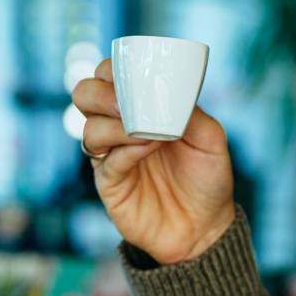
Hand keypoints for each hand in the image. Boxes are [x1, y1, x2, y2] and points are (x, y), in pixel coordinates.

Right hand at [71, 58, 234, 263]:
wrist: (206, 226)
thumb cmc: (207, 178)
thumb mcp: (211, 139)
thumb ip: (190, 112)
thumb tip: (169, 93)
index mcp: (139, 108)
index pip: (109, 77)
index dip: (112, 69)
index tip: (132, 72)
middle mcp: (118, 128)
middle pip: (84, 96)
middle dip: (100, 93)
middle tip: (125, 101)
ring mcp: (111, 157)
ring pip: (89, 130)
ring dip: (114, 124)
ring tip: (144, 130)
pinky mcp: (110, 185)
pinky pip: (104, 162)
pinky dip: (124, 150)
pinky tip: (147, 146)